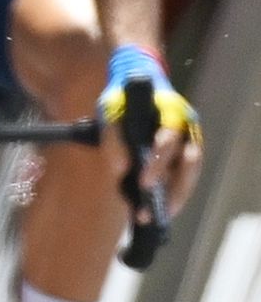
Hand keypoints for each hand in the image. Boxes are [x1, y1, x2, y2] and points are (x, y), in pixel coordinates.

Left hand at [104, 46, 202, 211]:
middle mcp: (187, 128)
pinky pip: (185, 178)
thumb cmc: (123, 98)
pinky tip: (158, 211)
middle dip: (171, 187)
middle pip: (188, 162)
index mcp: (172, 112)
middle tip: (151, 207)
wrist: (135, 85)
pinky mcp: (184, 155)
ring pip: (190, 174)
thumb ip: (112, 134)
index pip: (169, 139)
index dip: (158, 161)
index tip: (143, 181)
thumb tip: (120, 168)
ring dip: (175, 197)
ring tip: (154, 216)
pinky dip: (174, 195)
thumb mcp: (110, 108)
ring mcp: (189, 142)